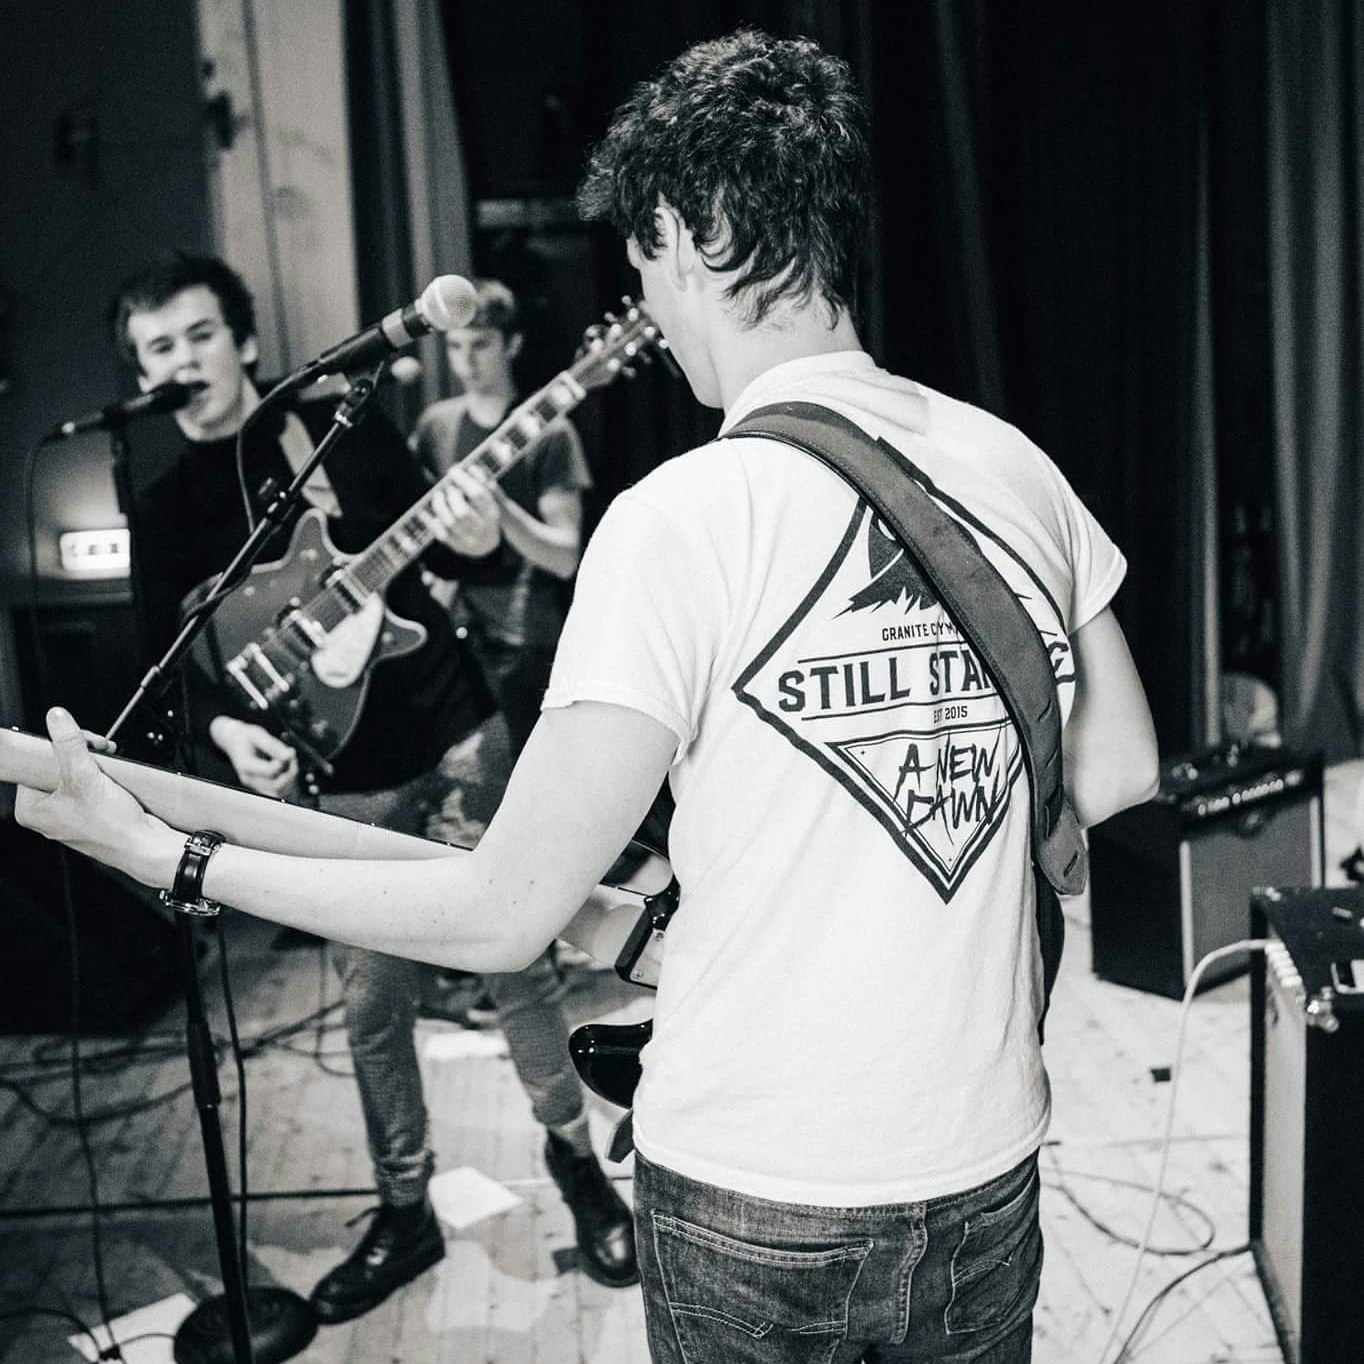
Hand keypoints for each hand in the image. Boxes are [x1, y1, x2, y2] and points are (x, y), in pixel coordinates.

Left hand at [15, 708, 182, 887]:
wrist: (146, 846)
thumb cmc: (112, 827)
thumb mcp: (85, 777)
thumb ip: (69, 745)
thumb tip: (56, 718)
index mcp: (32, 810)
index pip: (34, 764)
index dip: (57, 747)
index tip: (76, 740)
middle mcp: (48, 814)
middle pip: (56, 766)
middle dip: (80, 752)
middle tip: (97, 748)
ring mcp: (70, 814)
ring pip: (75, 773)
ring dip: (93, 761)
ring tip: (108, 758)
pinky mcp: (92, 813)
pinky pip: (91, 784)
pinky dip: (102, 774)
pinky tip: (113, 773)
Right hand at [209, 717, 298, 798]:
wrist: (233, 741)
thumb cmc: (244, 737)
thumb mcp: (257, 734)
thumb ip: (272, 746)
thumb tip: (288, 755)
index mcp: (245, 765)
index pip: (270, 771)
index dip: (284, 762)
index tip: (289, 751)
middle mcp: (249, 779)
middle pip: (276, 786)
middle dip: (290, 772)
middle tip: (292, 757)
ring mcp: (255, 785)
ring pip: (279, 792)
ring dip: (291, 778)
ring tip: (291, 762)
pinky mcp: (261, 786)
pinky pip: (279, 791)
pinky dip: (288, 782)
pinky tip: (288, 769)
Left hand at [431, 466, 500, 556]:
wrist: (489, 542)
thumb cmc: (486, 512)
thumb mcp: (490, 496)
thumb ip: (480, 480)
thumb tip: (461, 467)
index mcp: (492, 513)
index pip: (477, 495)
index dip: (463, 480)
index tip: (453, 471)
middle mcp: (483, 529)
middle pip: (462, 512)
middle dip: (451, 496)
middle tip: (446, 487)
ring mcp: (470, 540)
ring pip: (450, 523)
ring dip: (439, 506)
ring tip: (438, 496)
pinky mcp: (458, 547)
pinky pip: (441, 534)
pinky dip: (430, 521)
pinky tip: (425, 511)